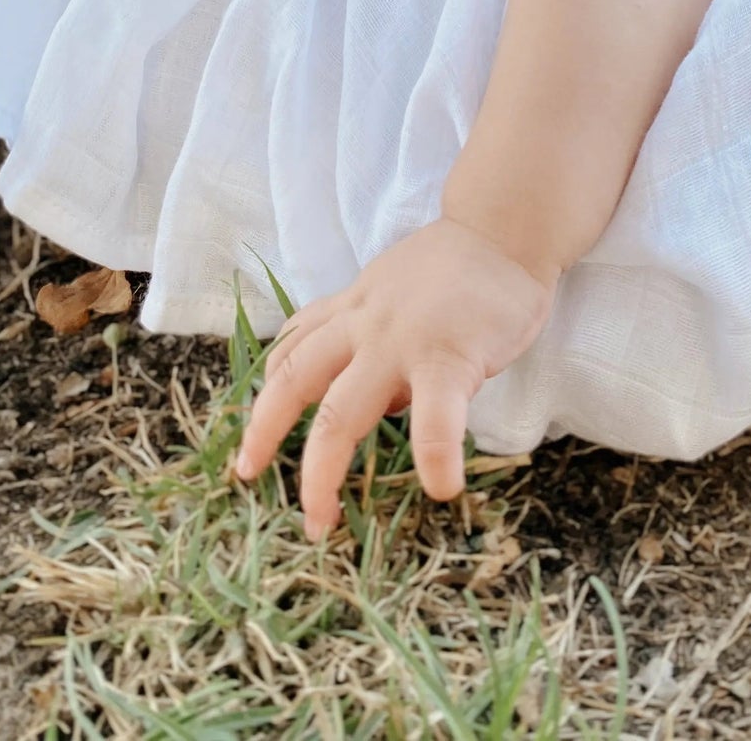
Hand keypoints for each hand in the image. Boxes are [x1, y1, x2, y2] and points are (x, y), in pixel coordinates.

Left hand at [233, 217, 560, 539]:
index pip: (290, 352)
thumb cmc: (456, 268)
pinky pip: (435, 416)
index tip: (247, 448)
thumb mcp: (390, 289)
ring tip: (323, 519)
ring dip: (323, 471)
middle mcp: (363, 325)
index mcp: (351, 310)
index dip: (262, 401)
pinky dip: (434, 454)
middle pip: (294, 382)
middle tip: (253, 481)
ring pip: (342, 411)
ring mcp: (402, 342)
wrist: (503, 229)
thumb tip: (378, 403)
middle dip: (266, 436)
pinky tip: (442, 486)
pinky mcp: (449, 357)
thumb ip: (371, 335)